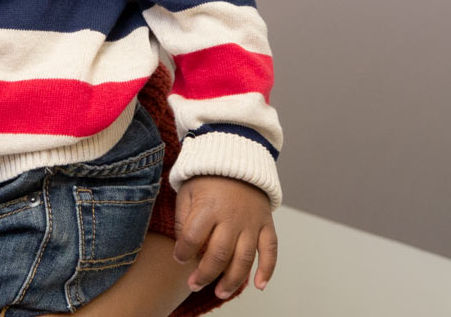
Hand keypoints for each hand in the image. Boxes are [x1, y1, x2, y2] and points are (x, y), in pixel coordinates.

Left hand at [172, 176, 277, 298]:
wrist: (239, 157)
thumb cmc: (208, 177)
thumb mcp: (188, 191)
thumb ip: (183, 218)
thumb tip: (183, 248)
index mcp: (209, 207)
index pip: (193, 237)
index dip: (183, 252)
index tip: (179, 258)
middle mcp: (232, 217)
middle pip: (218, 255)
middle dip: (204, 275)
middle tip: (194, 285)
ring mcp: (252, 222)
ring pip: (244, 259)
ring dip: (232, 280)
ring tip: (220, 293)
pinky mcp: (267, 223)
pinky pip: (271, 250)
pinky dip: (268, 270)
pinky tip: (259, 285)